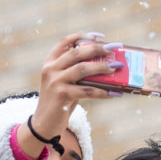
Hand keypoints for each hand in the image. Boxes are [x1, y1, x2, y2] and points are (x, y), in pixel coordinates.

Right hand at [23, 32, 121, 156]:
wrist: (44, 123)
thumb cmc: (59, 102)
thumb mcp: (65, 83)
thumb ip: (77, 73)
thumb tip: (105, 67)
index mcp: (50, 62)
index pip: (65, 42)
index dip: (82, 36)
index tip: (99, 36)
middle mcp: (50, 69)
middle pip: (77, 52)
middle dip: (97, 48)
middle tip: (113, 48)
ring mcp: (55, 81)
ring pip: (83, 69)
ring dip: (102, 68)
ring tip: (116, 68)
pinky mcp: (62, 95)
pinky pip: (87, 90)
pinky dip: (103, 91)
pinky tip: (114, 93)